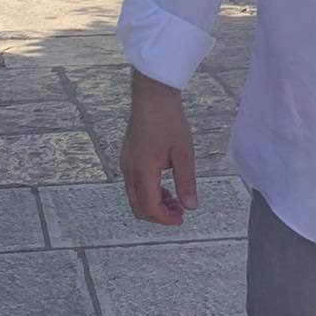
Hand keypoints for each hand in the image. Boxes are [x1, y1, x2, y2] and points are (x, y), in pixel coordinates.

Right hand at [120, 70, 197, 224]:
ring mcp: (126, 163)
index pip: (150, 207)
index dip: (165, 219)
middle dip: (158, 215)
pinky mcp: (127, 157)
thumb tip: (190, 206)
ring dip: (153, 203)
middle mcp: (129, 170)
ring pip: (134, 197)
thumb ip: (186, 181)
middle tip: (179, 211)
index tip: (181, 219)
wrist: (152, 96)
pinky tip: (165, 185)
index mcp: (143, 171)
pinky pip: (134, 184)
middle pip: (138, 207)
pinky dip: (148, 192)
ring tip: (175, 199)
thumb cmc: (169, 121)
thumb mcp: (183, 152)